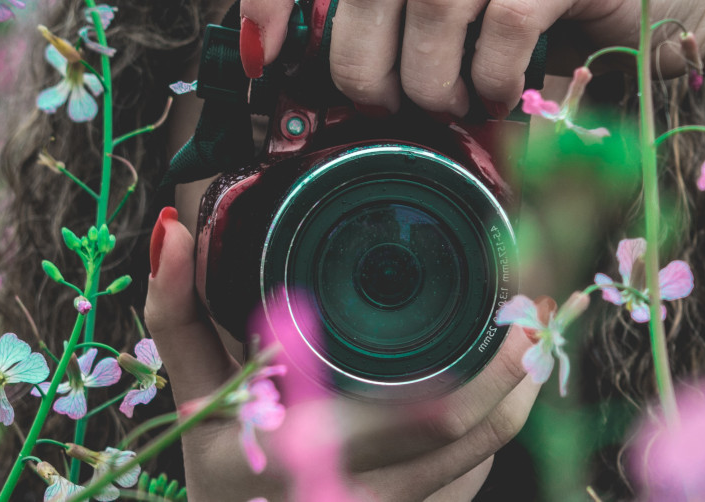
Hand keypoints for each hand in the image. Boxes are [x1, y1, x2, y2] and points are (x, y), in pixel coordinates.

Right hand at [143, 207, 541, 500]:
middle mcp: (351, 492)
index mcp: (301, 451)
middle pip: (470, 433)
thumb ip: (176, 311)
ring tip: (533, 334)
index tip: (508, 299)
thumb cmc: (215, 468)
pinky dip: (497, 425)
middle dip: (519, 366)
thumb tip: (171, 229)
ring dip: (520, 394)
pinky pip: (468, 473)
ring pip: (481, 456)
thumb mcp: (190, 391)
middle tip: (534, 306)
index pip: (427, 417)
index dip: (488, 365)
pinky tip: (507, 384)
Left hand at [239, 0, 704, 115]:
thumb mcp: (462, 9)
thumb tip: (310, 71)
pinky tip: (499, 96)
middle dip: (360, 62)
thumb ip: (396, 20)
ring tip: (451, 105)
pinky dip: (489, 76)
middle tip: (383, 106)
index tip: (262, 51)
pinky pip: (505, 19)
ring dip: (429, 78)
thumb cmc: (552, 11)